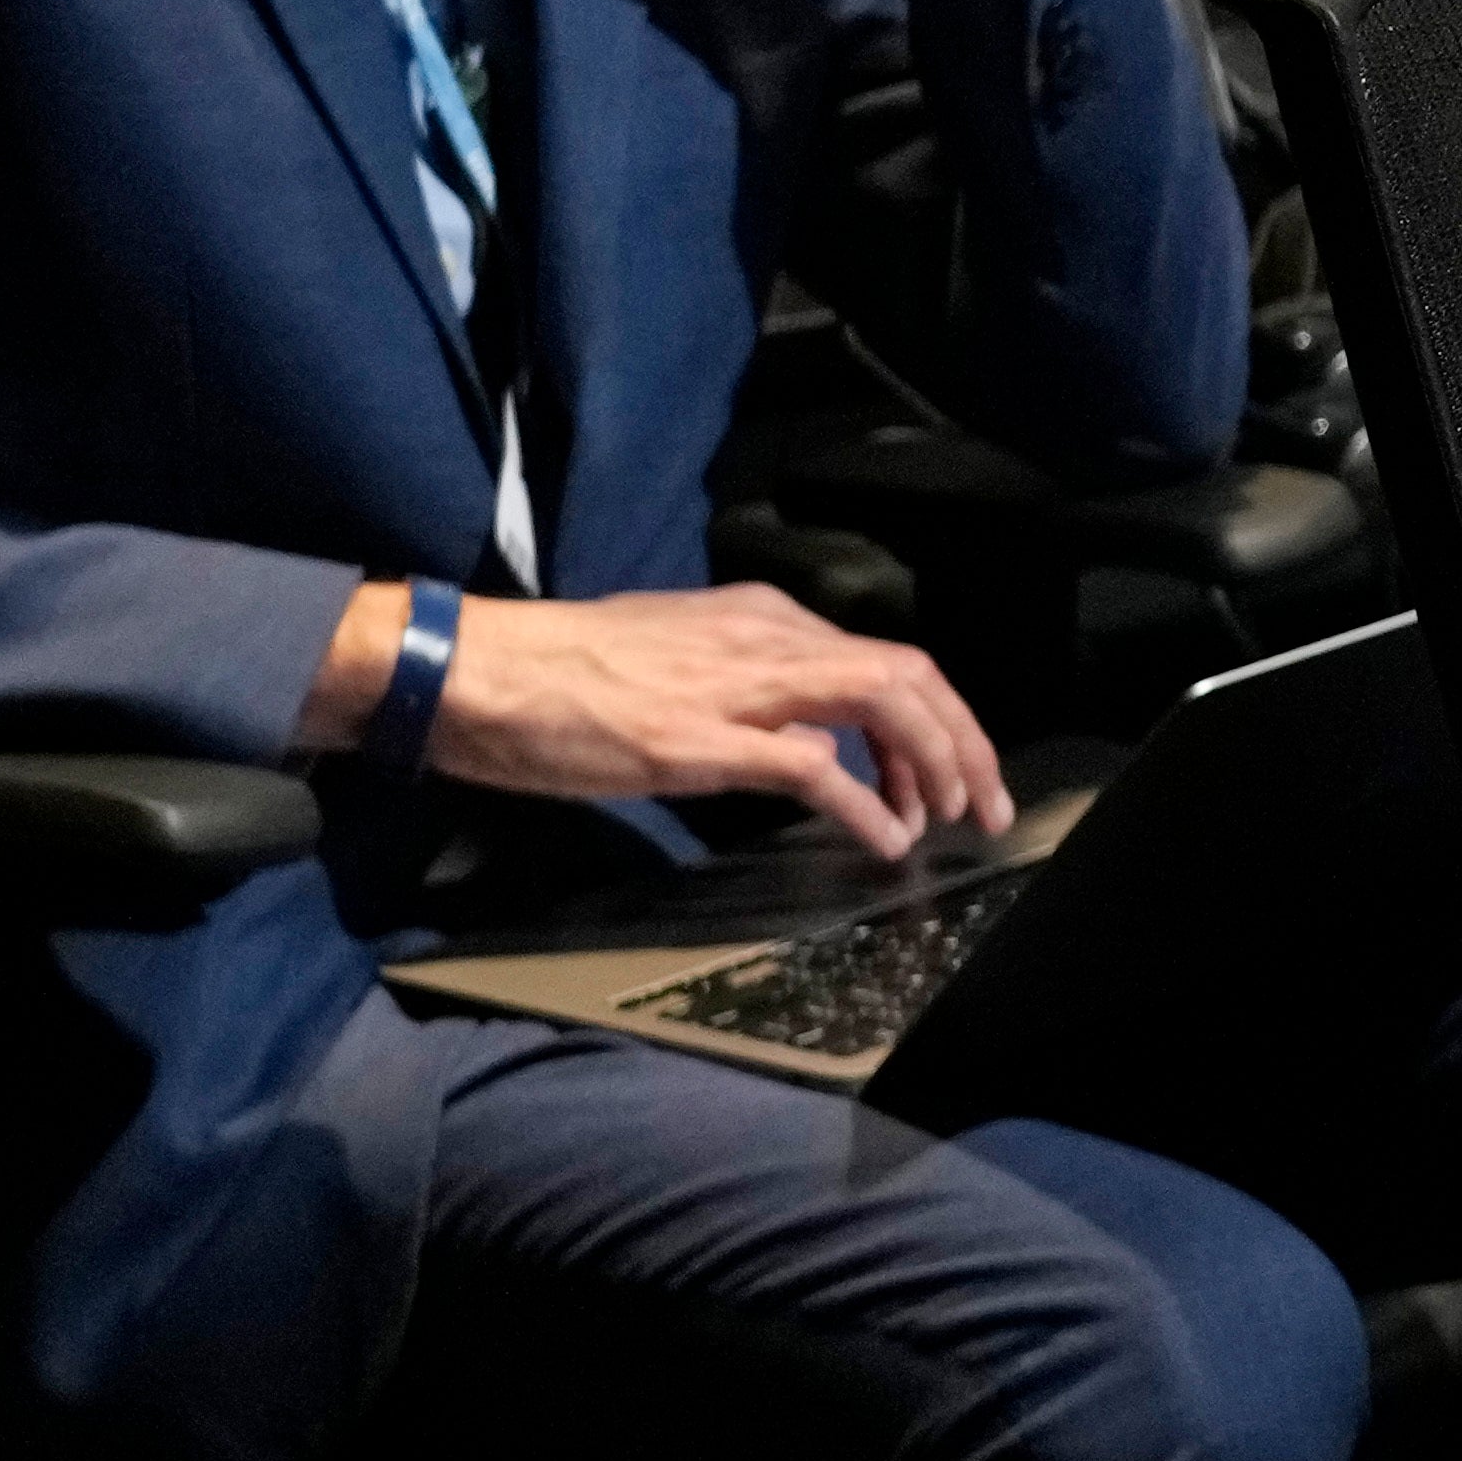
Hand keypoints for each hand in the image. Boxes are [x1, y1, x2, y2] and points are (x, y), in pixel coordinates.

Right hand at [392, 581, 1011, 859]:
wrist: (477, 670)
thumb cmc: (560, 673)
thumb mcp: (678, 660)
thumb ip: (749, 689)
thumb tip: (807, 740)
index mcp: (761, 620)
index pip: (885, 658)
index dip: (936, 718)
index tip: (951, 774)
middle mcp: (766, 638)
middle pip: (908, 675)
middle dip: (964, 741)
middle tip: (985, 806)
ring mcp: (737, 686)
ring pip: (883, 702)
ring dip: (936, 763)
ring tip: (950, 819)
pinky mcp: (701, 739)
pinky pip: (813, 768)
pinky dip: (865, 804)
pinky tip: (886, 840)